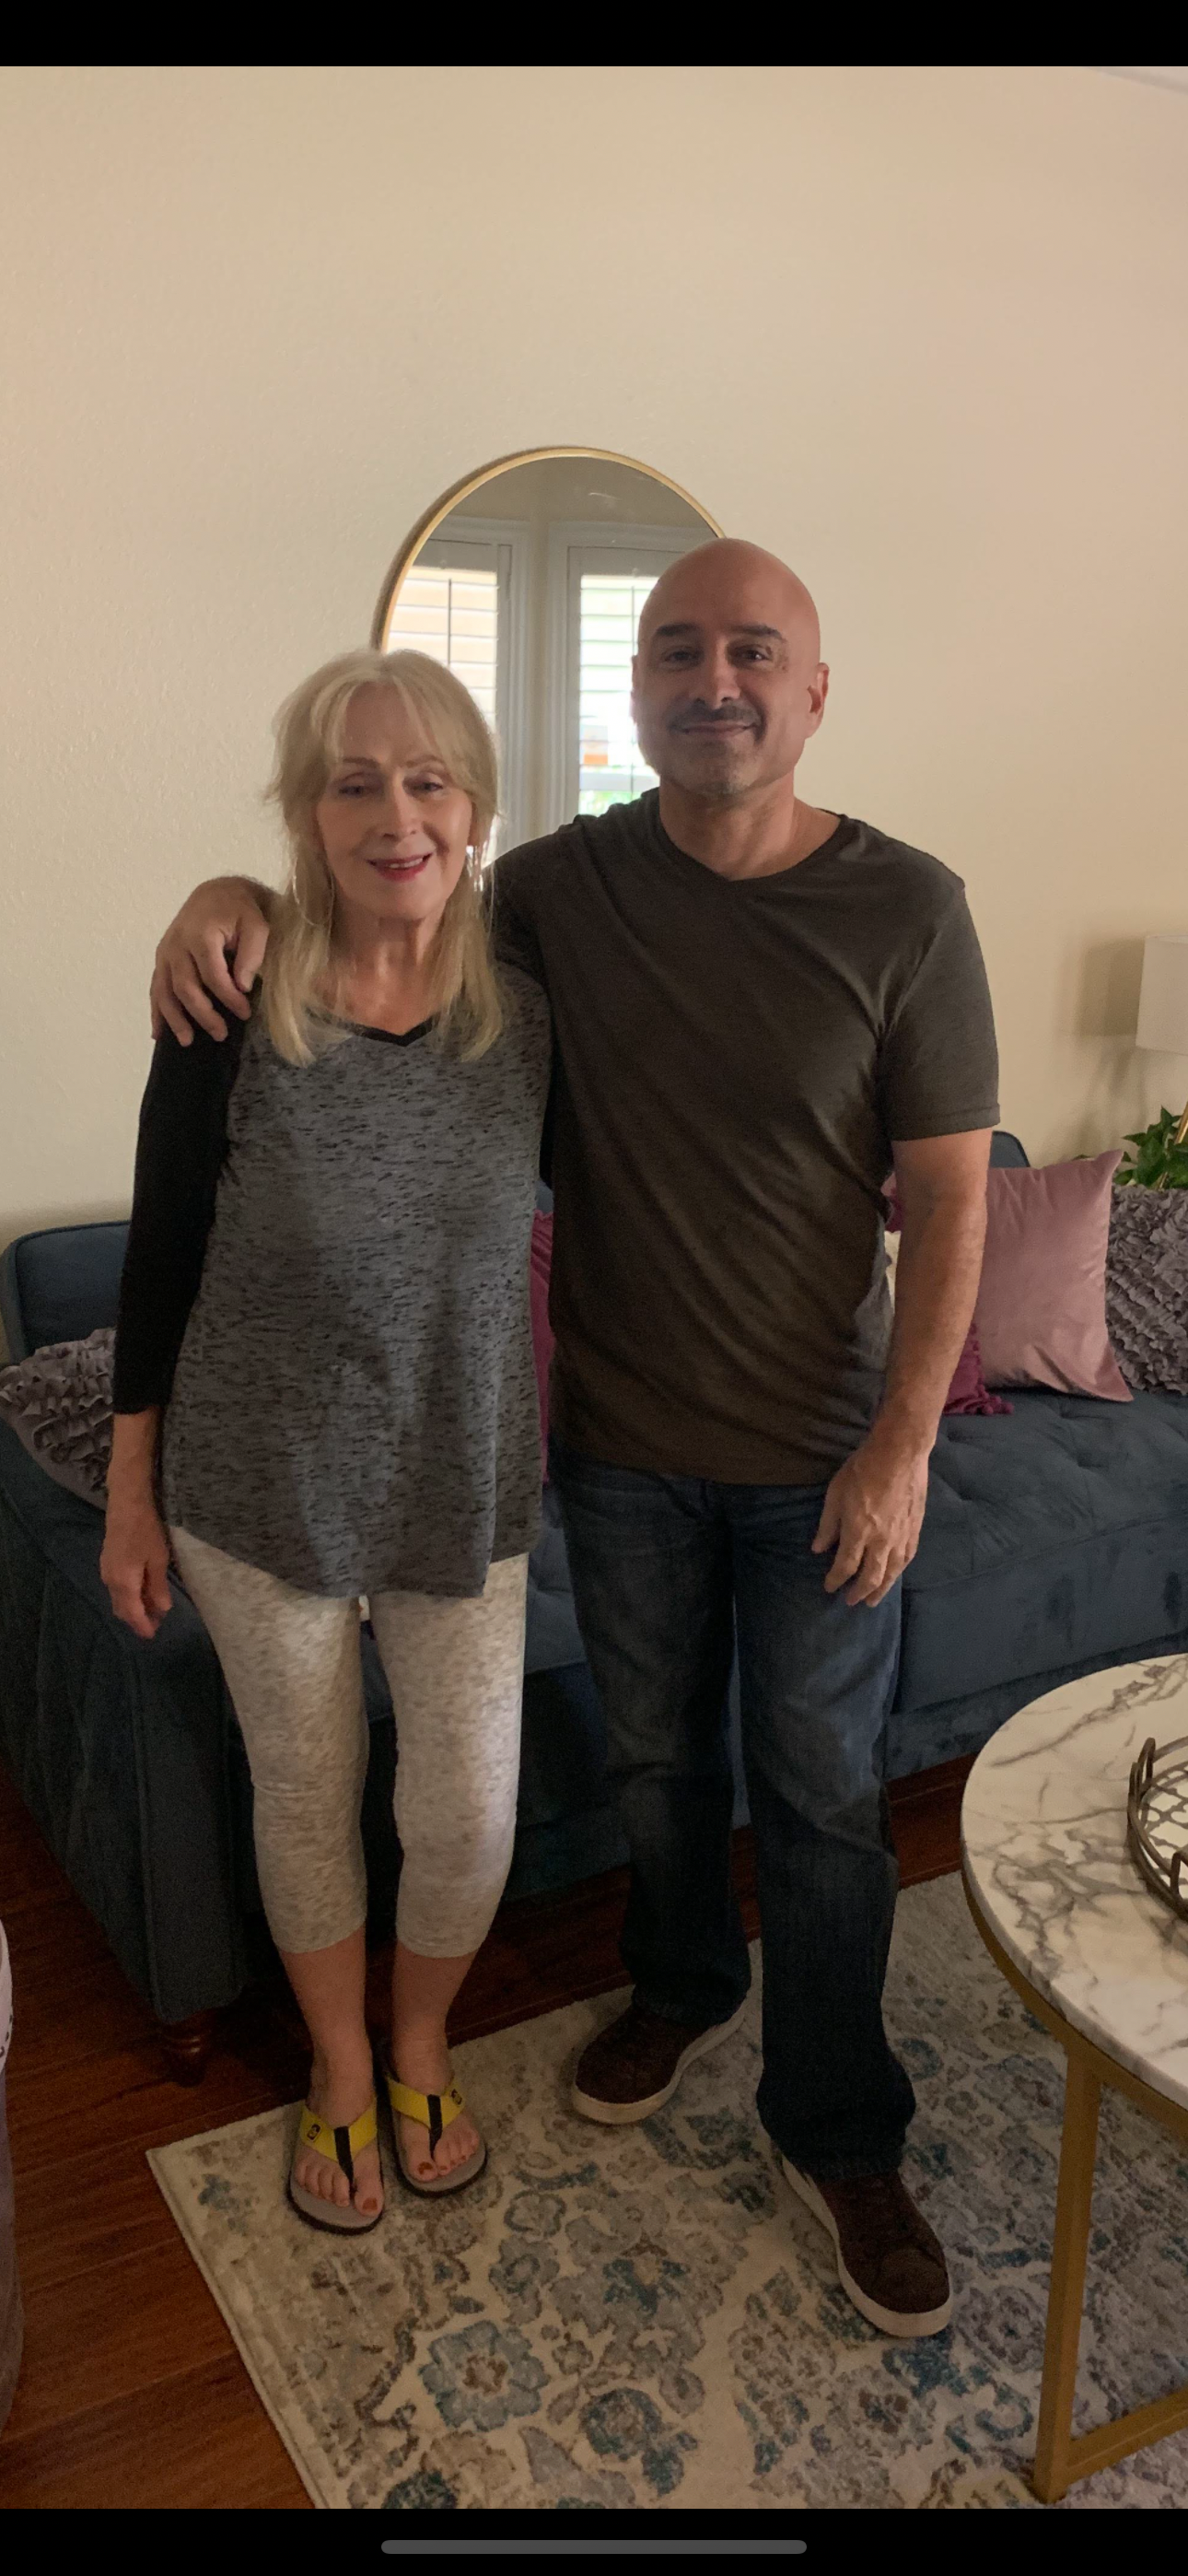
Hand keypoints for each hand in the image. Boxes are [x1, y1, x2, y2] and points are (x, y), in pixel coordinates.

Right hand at [100, 1493, 174, 1638]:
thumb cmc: (146, 1531)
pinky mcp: (107, 1563)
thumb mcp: (158, 1561)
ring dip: (133, 1608)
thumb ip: (158, 1587)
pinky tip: (141, 1592)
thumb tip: (162, 1610)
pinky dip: (128, 1596)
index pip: (132, 1614)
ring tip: (152, 1609)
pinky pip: (116, 1589)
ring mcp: (106, 1571)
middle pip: (122, 1609)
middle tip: (156, 1625)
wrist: (126, 1505)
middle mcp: (110, 1581)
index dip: (142, 1627)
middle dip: (138, 1620)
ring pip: (118, 1599)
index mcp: (123, 1583)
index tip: (152, 1636)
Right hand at [150, 878, 271, 1045]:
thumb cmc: (241, 909)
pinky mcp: (162, 959)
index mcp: (199, 934)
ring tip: (188, 1042)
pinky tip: (158, 1033)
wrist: (217, 893)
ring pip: (164, 991)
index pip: (212, 975)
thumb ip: (252, 953)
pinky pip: (155, 988)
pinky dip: (156, 1011)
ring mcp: (165, 953)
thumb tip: (242, 986)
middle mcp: (176, 945)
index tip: (245, 1014)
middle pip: (185, 987)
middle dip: (202, 1015)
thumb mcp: (256, 925)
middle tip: (221, 1035)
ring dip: (174, 1019)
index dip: (228, 998)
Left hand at [811, 1432, 929, 1607]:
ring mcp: (901, 1536)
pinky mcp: (915, 1529)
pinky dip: (898, 1571)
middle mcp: (881, 1540)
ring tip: (873, 1600)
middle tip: (851, 1602)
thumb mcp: (835, 1494)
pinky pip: (907, 1558)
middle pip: (870, 1576)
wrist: (900, 1453)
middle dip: (859, 1592)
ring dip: (881, 1589)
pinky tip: (894, 1575)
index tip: (829, 1587)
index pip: (845, 1566)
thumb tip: (818, 1549)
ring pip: (892, 1572)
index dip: (836, 1580)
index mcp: (858, 1531)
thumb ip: (827, 1525)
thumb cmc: (862, 1469)